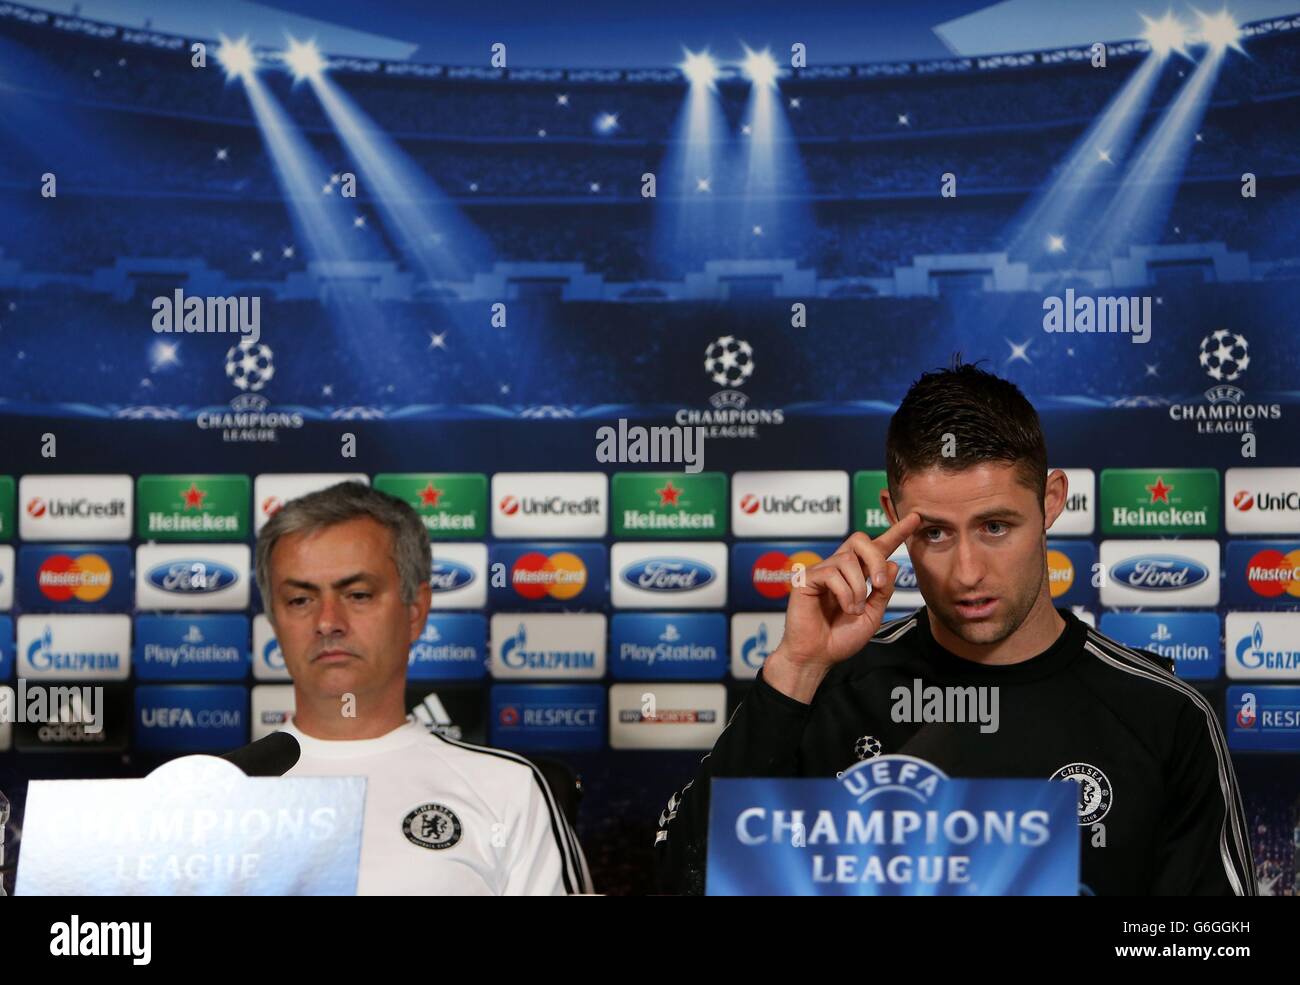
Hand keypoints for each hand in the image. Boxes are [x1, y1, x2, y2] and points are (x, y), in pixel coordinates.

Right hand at [763, 510, 920, 701]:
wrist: (818, 656)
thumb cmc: (841, 637)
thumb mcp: (874, 614)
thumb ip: (884, 590)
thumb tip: (892, 563)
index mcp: (857, 575)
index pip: (878, 548)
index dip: (896, 532)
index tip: (915, 518)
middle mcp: (839, 568)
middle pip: (860, 540)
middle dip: (875, 558)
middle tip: (879, 584)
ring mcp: (822, 571)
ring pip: (848, 559)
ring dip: (859, 587)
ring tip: (854, 609)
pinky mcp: (806, 578)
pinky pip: (832, 573)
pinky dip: (844, 593)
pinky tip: (844, 608)